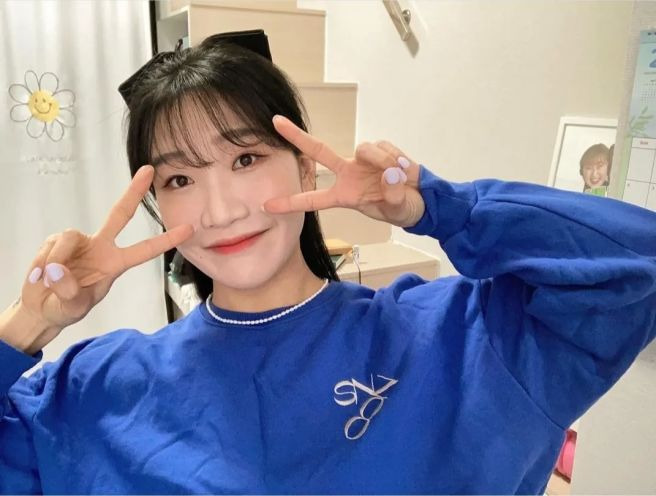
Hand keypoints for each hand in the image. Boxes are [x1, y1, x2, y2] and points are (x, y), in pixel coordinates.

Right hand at [19, 165, 192, 338]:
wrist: (40, 308)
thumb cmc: (64, 308)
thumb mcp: (71, 308)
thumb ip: (69, 293)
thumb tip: (58, 270)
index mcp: (115, 264)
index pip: (145, 250)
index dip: (166, 240)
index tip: (190, 228)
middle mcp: (100, 247)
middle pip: (119, 214)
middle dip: (134, 192)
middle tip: (149, 170)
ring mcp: (78, 242)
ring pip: (69, 238)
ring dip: (56, 261)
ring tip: (47, 281)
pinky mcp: (56, 241)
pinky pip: (51, 247)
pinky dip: (41, 264)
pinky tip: (39, 276)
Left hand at [263, 115, 425, 227]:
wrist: (423, 198)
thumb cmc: (403, 209)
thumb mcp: (397, 210)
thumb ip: (392, 195)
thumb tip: (389, 173)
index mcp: (345, 196)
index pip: (314, 199)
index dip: (291, 203)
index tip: (267, 205)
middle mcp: (349, 174)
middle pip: (319, 151)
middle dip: (298, 136)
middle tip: (276, 122)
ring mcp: (363, 160)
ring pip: (365, 148)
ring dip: (384, 161)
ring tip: (401, 177)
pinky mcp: (380, 149)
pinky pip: (384, 146)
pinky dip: (397, 157)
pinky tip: (405, 168)